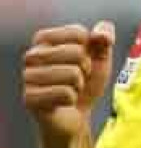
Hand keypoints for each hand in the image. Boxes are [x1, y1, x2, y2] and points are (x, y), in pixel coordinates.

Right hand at [22, 21, 115, 143]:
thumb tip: (101, 34)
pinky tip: (63, 102)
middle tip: (77, 78)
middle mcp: (32, 55)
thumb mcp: (101, 57)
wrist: (77, 115)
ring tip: (70, 89)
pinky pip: (65, 93)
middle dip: (86, 68)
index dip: (90, 49)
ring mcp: (28, 77)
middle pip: (76, 52)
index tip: (82, 59)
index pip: (78, 32)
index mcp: (45, 39)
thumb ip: (104, 37)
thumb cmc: (86, 82)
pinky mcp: (29, 98)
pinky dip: (72, 99)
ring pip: (72, 73)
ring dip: (79, 84)